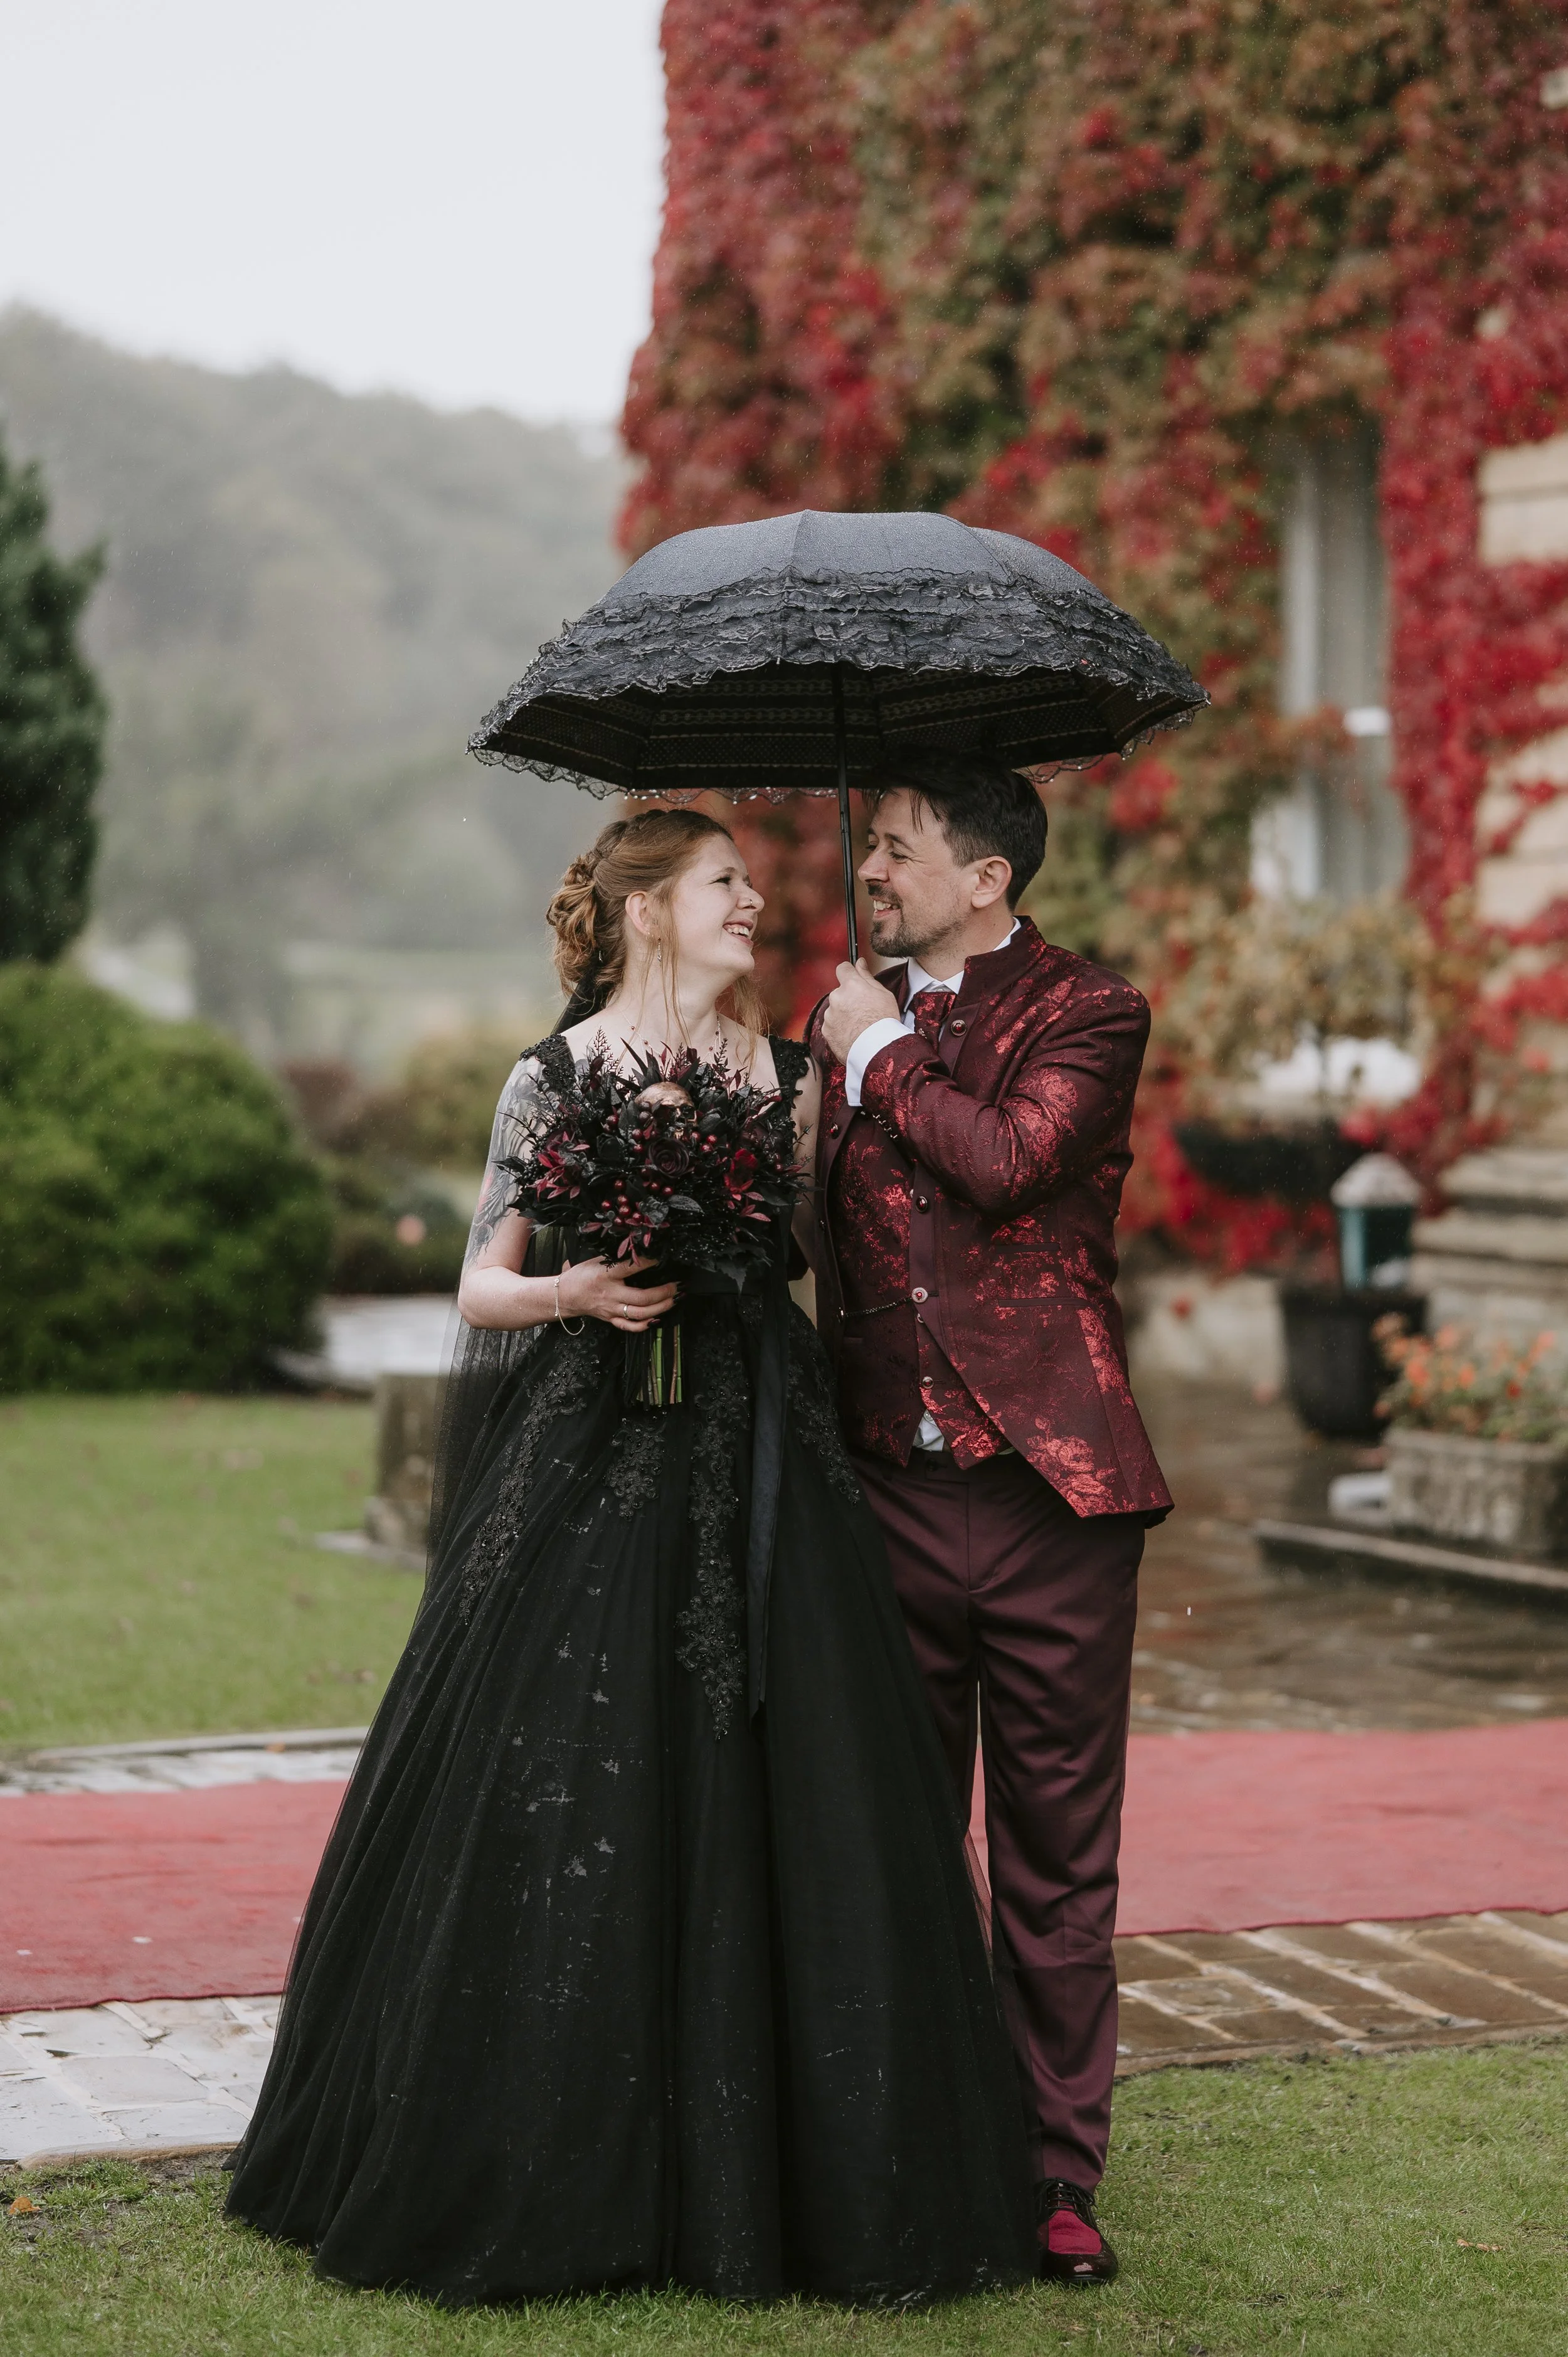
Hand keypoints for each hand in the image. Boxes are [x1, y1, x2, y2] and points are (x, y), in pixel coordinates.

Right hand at [558, 1253, 679, 1332]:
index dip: (650, 1262)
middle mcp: (610, 1294)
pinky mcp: (611, 1320)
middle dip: (664, 1293)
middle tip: (677, 1286)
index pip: (631, 1268)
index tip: (663, 1258)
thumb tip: (641, 1250)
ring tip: (674, 1300)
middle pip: (642, 1298)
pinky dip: (645, 1325)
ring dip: (661, 1308)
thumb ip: (618, 1257)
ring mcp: (611, 1309)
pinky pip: (630, 1327)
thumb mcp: (597, 1260)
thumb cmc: (582, 1275)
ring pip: (640, 1314)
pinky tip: (657, 1318)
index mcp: (606, 1275)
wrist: (565, 1295)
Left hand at [822, 959, 900, 1062]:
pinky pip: (832, 1025)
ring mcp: (830, 1014)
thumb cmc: (884, 1022)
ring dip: (843, 1014)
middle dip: (848, 998)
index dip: (849, 973)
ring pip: (835, 1009)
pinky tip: (852, 1034)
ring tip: (859, 1025)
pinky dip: (839, 1028)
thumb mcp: (883, 994)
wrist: (877, 1050)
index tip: (853, 978)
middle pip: (840, 992)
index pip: (843, 968)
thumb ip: (867, 976)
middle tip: (864, 1010)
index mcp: (851, 985)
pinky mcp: (826, 1030)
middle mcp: (837, 997)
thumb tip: (859, 962)